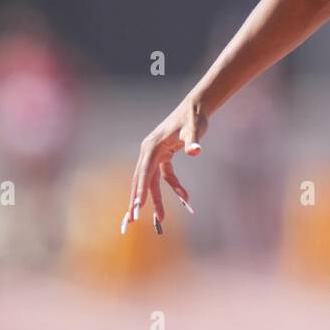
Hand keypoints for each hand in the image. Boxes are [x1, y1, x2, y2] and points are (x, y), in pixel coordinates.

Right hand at [121, 97, 205, 234]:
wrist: (195, 108)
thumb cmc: (194, 118)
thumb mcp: (195, 129)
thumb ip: (194, 141)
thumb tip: (195, 151)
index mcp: (152, 147)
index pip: (144, 173)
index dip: (140, 191)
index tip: (137, 207)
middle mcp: (149, 152)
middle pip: (142, 180)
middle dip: (138, 201)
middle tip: (134, 221)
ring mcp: (155, 154)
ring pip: (151, 181)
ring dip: (155, 199)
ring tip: (160, 219)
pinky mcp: (163, 156)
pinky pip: (164, 176)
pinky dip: (173, 187)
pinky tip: (185, 198)